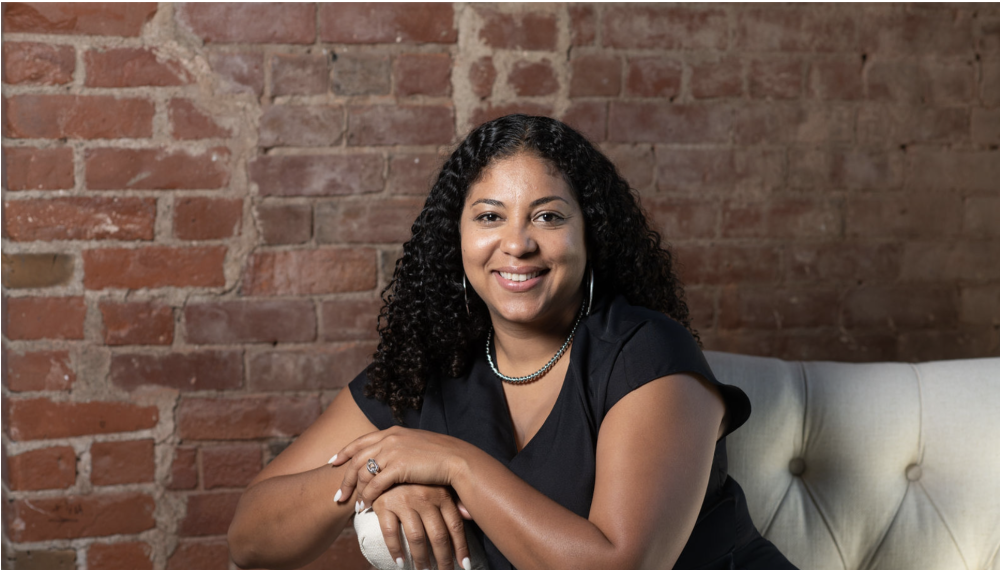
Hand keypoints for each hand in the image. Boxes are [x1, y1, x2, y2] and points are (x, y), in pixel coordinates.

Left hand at [330, 426, 469, 506]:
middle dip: (344, 478)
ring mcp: (393, 451)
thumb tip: (391, 458)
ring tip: (354, 505)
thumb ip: (400, 448)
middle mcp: (389, 438)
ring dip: (356, 491)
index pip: (361, 441)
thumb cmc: (441, 456)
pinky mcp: (398, 466)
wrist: (458, 460)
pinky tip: (366, 506)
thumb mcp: (416, 445)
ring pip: (363, 473)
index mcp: (392, 432)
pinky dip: (368, 497)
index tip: (334, 462)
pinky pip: (375, 484)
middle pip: (357, 459)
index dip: (345, 452)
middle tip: (338, 495)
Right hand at [368, 484, 470, 569]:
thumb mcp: (437, 484)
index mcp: (441, 493)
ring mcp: (404, 500)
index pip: (455, 526)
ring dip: (420, 558)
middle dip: (443, 559)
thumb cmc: (417, 478)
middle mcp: (425, 497)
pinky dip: (395, 550)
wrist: (388, 461)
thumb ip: (453, 500)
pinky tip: (400, 562)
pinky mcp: (384, 504)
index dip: (461, 548)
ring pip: (416, 537)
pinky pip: (391, 532)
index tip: (464, 565)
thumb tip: (470, 516)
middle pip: (438, 535)